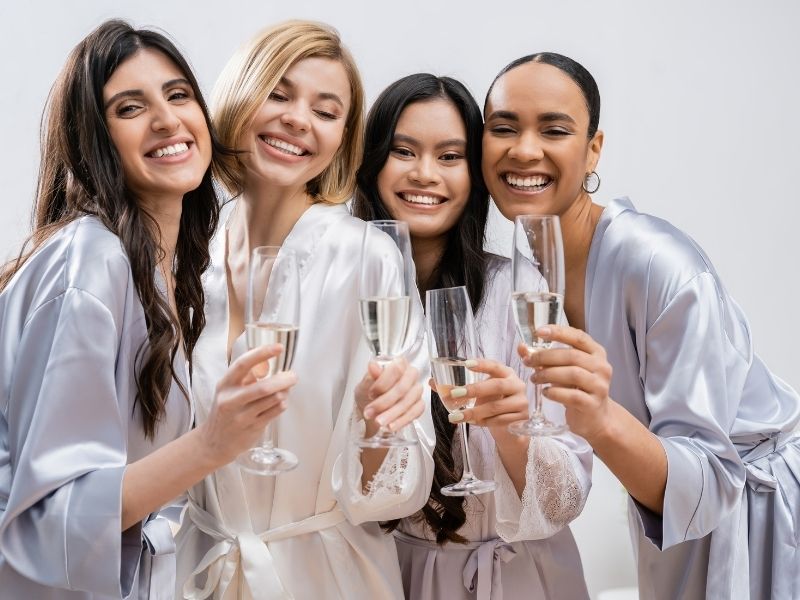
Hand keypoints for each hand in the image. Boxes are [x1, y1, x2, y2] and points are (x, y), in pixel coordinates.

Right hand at [198, 344, 296, 465]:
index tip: (279, 347)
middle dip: (283, 379)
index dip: (262, 353)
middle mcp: (231, 400)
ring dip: (285, 392)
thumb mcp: (229, 390)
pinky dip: (282, 404)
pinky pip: (274, 412)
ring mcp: (242, 416)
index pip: (243, 364)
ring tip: (287, 388)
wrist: (213, 443)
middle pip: (263, 387)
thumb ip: (247, 376)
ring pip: (272, 400)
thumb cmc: (226, 411)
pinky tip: (282, 401)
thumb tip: (269, 362)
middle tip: (293, 375)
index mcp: (225, 385)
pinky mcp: (252, 428)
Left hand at [355, 358, 423, 434]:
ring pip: (408, 402)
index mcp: (398, 364)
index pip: (396, 369)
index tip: (371, 394)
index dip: (383, 383)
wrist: (372, 410)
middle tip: (370, 412)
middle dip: (384, 402)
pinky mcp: (419, 405)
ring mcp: (417, 390)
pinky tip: (391, 426)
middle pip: (403, 387)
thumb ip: (371, 376)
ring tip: (378, 422)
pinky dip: (401, 421)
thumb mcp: (365, 384)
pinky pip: (414, 413)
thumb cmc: (370, 393)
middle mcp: (411, 375)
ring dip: (391, 414)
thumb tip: (373, 365)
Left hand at [439, 359, 527, 435]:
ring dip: (473, 412)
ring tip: (456, 417)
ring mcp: (521, 402)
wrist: (510, 424)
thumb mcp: (479, 393)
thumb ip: (458, 387)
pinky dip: (483, 422)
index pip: (495, 366)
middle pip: (496, 386)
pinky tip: (472, 423)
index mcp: (506, 373)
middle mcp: (516, 385)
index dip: (482, 365)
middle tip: (454, 394)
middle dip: (473, 390)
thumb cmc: (492, 402)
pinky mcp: (521, 418)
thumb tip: (432, 382)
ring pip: (495, 407)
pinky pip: (498, 421)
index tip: (466, 364)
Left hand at [520, 325, 613, 440]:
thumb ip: (543, 358)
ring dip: (548, 374)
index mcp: (596, 353)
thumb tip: (521, 347)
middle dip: (545, 357)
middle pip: (571, 356)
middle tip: (528, 362)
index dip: (559, 332)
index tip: (539, 332)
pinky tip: (545, 392)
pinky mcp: (593, 404)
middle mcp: (601, 367)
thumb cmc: (576, 388)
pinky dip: (555, 392)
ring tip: (534, 379)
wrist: (595, 417)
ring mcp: (600, 386)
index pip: (578, 337)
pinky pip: (572, 395)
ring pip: (572, 374)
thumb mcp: (562, 370)